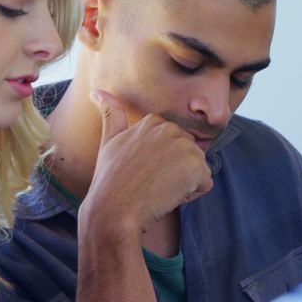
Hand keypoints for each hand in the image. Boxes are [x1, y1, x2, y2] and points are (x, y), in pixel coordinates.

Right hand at [81, 90, 212, 235]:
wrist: (114, 210)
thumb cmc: (110, 181)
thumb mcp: (109, 142)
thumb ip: (111, 115)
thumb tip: (96, 91)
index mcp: (153, 121)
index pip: (173, 145)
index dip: (161, 164)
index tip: (141, 172)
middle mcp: (170, 128)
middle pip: (187, 155)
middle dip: (174, 173)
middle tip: (149, 183)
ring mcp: (184, 146)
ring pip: (196, 169)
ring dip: (182, 185)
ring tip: (157, 190)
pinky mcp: (196, 166)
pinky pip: (205, 184)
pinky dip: (191, 195)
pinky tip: (167, 197)